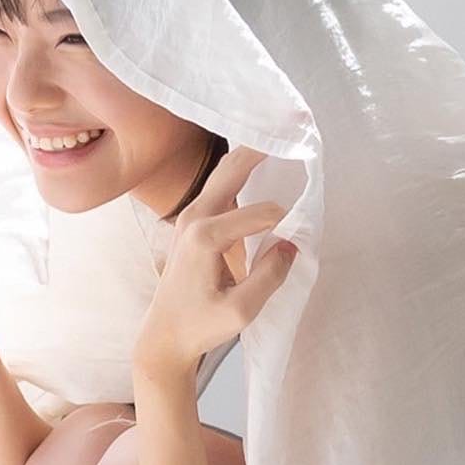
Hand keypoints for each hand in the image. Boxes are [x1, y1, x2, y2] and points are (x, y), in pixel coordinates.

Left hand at [133, 145, 298, 376]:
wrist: (163, 338)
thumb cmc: (200, 327)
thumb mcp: (242, 311)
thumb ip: (270, 274)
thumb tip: (291, 242)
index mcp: (206, 237)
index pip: (262, 214)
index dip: (287, 222)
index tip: (302, 232)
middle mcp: (193, 217)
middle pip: (233, 168)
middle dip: (263, 147)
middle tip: (294, 126)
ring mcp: (188, 217)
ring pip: (224, 172)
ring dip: (252, 155)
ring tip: (280, 138)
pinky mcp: (190, 223)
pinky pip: (219, 186)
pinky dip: (240, 171)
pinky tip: (258, 163)